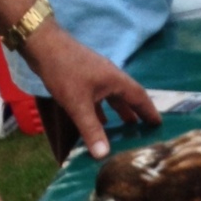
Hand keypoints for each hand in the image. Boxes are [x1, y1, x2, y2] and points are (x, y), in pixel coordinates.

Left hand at [24, 23, 159, 158]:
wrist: (41, 44)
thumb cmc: (64, 71)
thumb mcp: (78, 104)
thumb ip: (91, 130)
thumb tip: (104, 156)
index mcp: (115, 80)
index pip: (139, 96)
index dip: (149, 111)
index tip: (158, 124)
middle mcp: (109, 76)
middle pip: (127, 96)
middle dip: (136, 113)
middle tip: (144, 130)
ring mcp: (95, 76)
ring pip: (112, 97)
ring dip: (119, 111)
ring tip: (124, 128)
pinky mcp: (82, 77)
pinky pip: (98, 97)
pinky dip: (102, 110)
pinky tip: (98, 121)